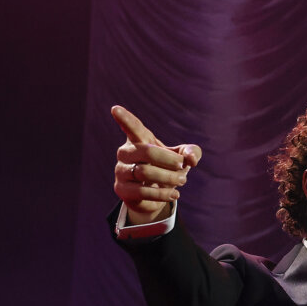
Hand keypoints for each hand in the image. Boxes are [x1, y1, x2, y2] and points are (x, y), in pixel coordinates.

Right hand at [111, 105, 201, 224]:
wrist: (154, 196)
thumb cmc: (167, 169)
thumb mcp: (182, 158)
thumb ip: (191, 152)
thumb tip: (191, 159)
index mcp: (139, 139)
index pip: (132, 127)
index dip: (124, 118)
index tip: (115, 109)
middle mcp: (126, 152)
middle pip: (147, 152)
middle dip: (169, 160)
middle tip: (182, 166)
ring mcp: (121, 171)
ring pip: (144, 172)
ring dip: (168, 177)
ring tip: (183, 180)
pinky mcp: (121, 189)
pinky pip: (142, 191)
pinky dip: (163, 194)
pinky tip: (175, 194)